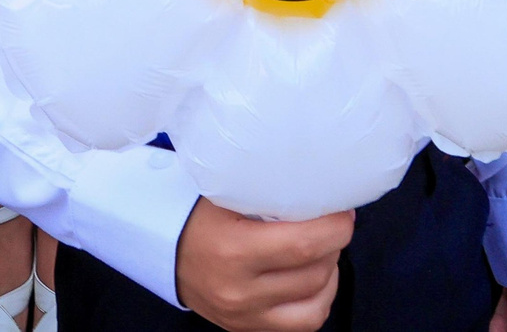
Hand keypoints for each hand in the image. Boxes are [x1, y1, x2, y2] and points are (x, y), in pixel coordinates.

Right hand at [175, 199, 351, 331]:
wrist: (163, 248)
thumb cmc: (199, 213)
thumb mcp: (227, 193)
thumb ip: (271, 192)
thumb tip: (321, 188)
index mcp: (233, 250)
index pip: (304, 244)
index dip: (336, 227)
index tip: (343, 211)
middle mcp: (239, 290)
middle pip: (315, 272)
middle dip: (334, 245)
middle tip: (333, 223)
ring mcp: (243, 315)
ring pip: (316, 302)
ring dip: (330, 273)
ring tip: (323, 250)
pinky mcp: (247, 328)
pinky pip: (304, 323)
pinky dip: (318, 300)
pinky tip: (314, 278)